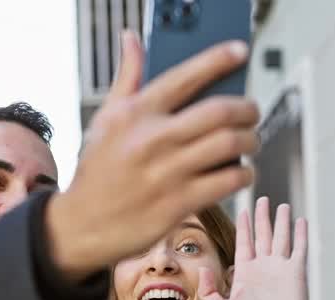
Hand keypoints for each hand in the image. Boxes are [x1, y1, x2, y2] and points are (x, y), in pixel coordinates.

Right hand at [46, 30, 259, 280]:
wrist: (82, 225)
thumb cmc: (97, 171)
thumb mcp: (105, 120)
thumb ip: (127, 79)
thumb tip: (132, 39)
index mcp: (136, 113)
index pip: (186, 76)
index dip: (219, 59)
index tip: (240, 52)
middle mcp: (153, 139)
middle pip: (220, 111)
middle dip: (247, 109)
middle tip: (252, 113)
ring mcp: (168, 173)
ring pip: (230, 144)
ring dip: (251, 141)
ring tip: (250, 142)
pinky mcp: (179, 204)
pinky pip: (228, 181)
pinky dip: (244, 174)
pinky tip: (242, 173)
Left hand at [199, 197, 310, 299]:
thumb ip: (208, 290)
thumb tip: (203, 268)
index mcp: (245, 273)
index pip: (244, 242)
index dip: (244, 226)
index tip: (243, 210)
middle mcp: (263, 267)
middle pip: (263, 235)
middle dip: (262, 217)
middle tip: (262, 199)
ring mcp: (280, 269)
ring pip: (281, 237)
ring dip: (281, 221)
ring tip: (281, 205)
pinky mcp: (296, 273)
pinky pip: (299, 249)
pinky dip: (300, 234)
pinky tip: (300, 221)